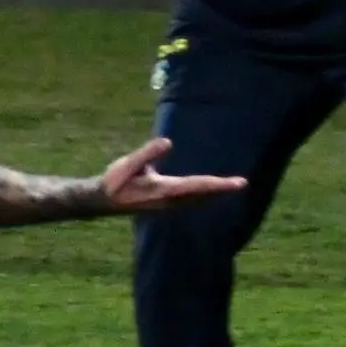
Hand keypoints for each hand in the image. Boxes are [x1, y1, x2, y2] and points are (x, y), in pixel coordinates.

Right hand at [99, 137, 245, 213]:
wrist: (103, 200)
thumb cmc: (114, 181)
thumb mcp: (128, 164)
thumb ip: (148, 153)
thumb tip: (168, 142)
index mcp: (165, 190)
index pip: (198, 185)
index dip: (219, 184)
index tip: (238, 183)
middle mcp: (171, 200)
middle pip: (202, 194)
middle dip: (221, 189)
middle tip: (242, 184)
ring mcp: (168, 204)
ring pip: (198, 199)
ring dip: (213, 193)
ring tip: (230, 186)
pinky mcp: (165, 203)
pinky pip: (191, 199)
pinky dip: (203, 193)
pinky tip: (207, 190)